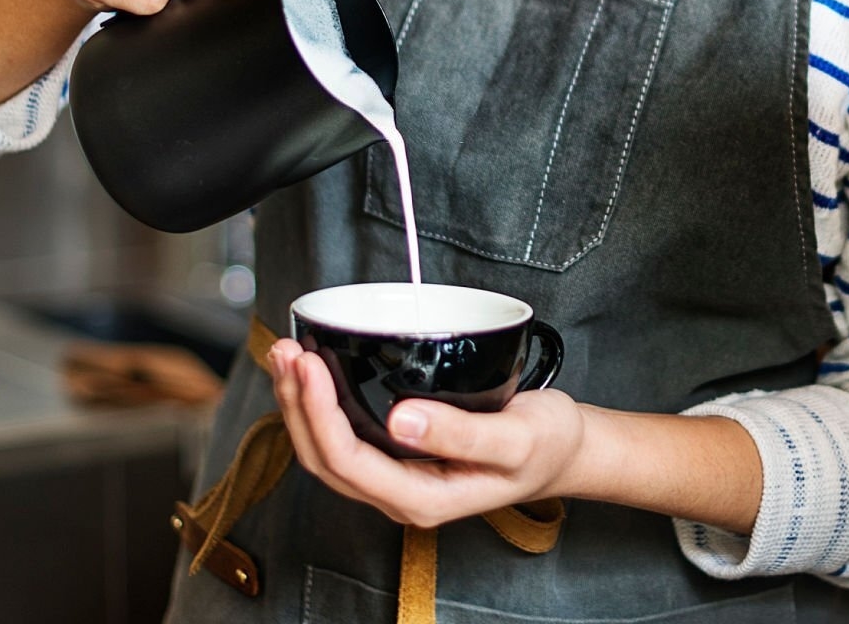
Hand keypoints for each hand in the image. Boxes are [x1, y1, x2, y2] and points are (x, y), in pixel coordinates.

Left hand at [268, 338, 585, 528]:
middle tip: (287, 349)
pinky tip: (315, 371)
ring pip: (326, 449)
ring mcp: (395, 476)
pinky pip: (343, 435)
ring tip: (288, 354)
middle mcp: (399, 494)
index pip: (349, 462)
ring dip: (300, 402)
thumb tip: (402, 420)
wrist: (562, 451)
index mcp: (422, 499)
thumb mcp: (514, 439)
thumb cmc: (543, 446)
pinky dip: (320, 402)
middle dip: (297, 404)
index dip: (319, 414)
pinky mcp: (397, 453)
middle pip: (324, 458)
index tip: (310, 364)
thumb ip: (460, 434)